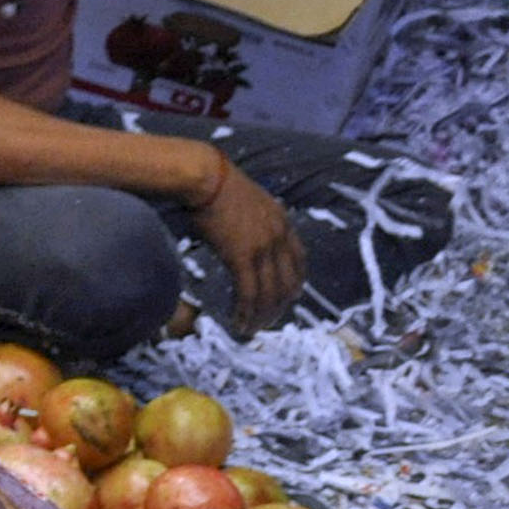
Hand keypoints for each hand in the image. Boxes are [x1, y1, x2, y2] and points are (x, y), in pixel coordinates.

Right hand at [193, 155, 303, 329]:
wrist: (208, 178)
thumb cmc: (218, 185)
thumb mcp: (249, 201)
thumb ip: (254, 220)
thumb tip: (241, 232)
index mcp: (283, 223)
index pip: (300, 261)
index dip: (295, 283)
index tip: (287, 298)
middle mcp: (279, 237)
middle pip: (289, 282)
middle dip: (279, 307)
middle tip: (267, 322)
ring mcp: (263, 248)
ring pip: (271, 292)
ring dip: (263, 315)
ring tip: (252, 329)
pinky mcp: (243, 257)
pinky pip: (249, 292)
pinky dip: (246, 311)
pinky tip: (239, 321)